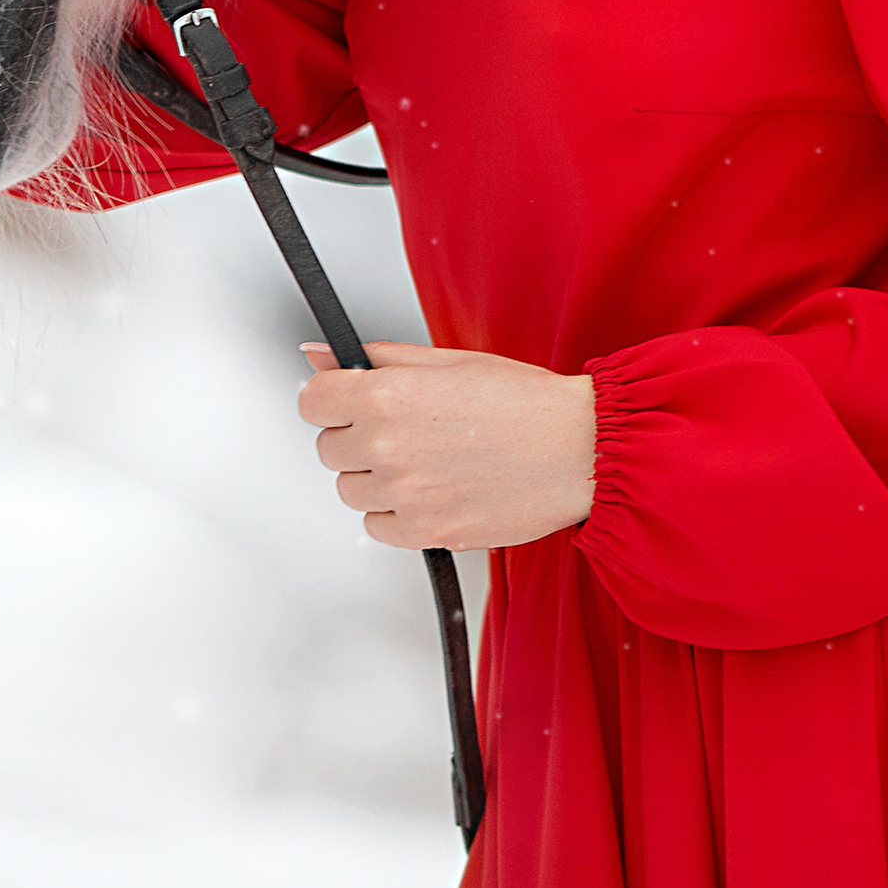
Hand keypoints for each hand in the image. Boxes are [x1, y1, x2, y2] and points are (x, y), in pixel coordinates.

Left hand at [297, 340, 596, 554]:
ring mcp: (403, 494)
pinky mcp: (423, 533)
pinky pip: (377, 527)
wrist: (576, 450)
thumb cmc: (523, 402)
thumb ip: (375, 359)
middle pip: (329, 448)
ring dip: (377, 478)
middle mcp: (387, 446)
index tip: (348, 402)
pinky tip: (434, 489)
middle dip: (358, 437)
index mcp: (387, 395)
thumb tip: (318, 354)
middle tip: (406, 429)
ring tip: (427, 460)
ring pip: (351, 490)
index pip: (311, 401)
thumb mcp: (446, 360)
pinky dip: (397, 513)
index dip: (332, 399)